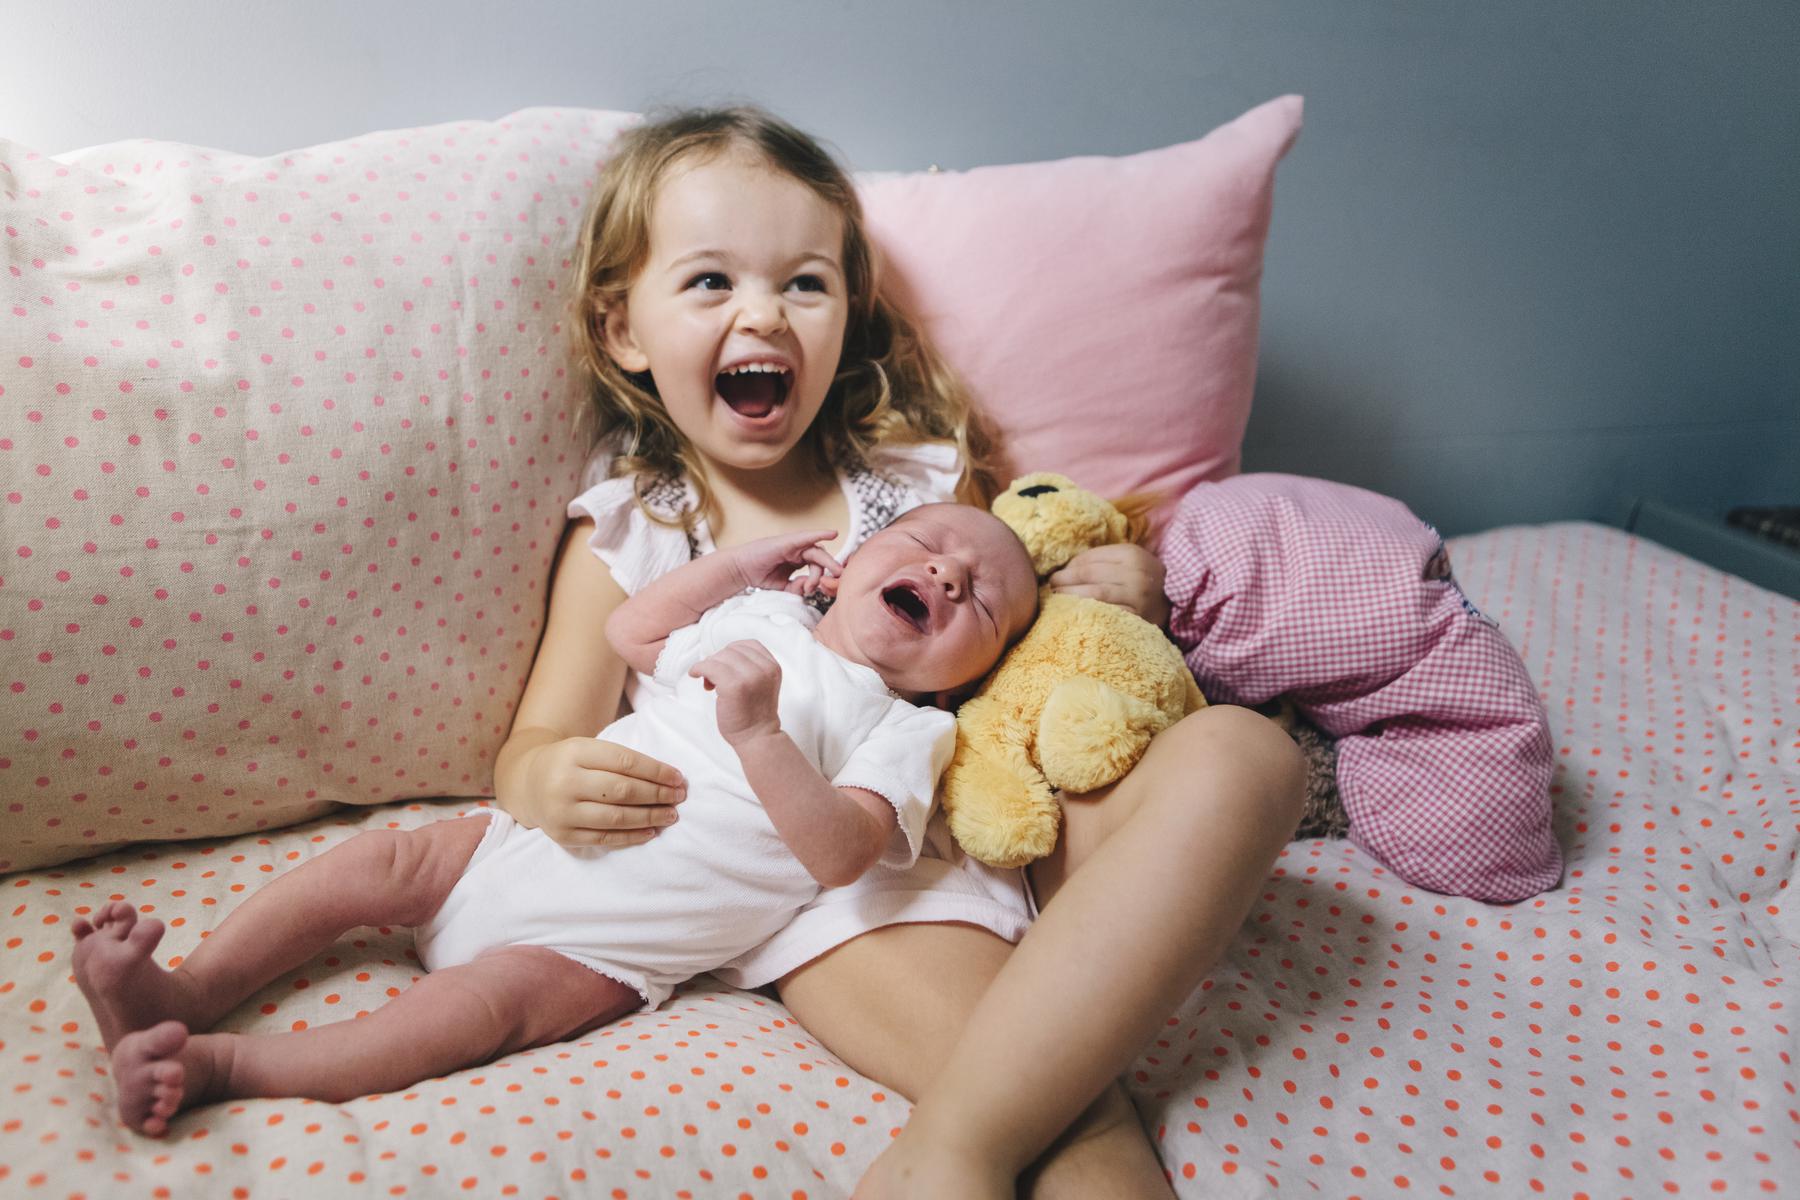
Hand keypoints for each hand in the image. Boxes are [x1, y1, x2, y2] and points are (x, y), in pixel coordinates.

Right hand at [519, 736, 685, 847]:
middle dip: (657, 794)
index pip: (625, 762)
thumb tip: (667, 778)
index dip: (656, 771)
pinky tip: (651, 832)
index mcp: (574, 752)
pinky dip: (632, 836)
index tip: (678, 778)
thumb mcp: (588, 749)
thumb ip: (620, 760)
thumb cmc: (570, 763)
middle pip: (623, 790)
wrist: (528, 784)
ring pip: (616, 817)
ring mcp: (562, 811)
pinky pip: (604, 838)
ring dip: (650, 817)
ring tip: (671, 815)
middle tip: (679, 797)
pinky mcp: (563, 835)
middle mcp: (565, 781)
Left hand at [690, 639, 783, 745]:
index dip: (732, 652)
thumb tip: (718, 657)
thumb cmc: (754, 713)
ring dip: (709, 666)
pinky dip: (698, 668)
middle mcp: (764, 669)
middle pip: (732, 650)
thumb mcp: (761, 683)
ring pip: (720, 657)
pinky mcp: (734, 687)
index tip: (725, 666)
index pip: (749, 645)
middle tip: (714, 679)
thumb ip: (750, 667)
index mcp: (773, 666)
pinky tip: (696, 675)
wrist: (757, 737)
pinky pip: (709, 667)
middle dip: (719, 660)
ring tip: (710, 683)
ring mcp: (750, 677)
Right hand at [727, 529, 842, 597]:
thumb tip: (810, 586)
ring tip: (834, 570)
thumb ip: (797, 588)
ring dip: (827, 561)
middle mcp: (797, 552)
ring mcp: (793, 546)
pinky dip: (820, 534)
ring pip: (816, 551)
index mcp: (797, 562)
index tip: (826, 588)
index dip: (822, 577)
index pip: (817, 568)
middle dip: (830, 569)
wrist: (741, 570)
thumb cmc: (759, 576)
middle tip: (836, 578)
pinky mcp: (788, 541)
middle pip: (819, 560)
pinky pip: (807, 537)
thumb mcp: (784, 587)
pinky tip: (832, 534)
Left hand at [1046, 543, 1169, 627]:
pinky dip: (1085, 611)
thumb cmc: (1139, 579)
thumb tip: (1064, 567)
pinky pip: (1104, 613)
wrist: (1171, 604)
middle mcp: (1136, 573)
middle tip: (1052, 584)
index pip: (1089, 558)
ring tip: (1057, 597)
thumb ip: (1101, 559)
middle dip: (1064, 579)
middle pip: (1089, 574)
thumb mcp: (1127, 561)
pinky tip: (1073, 612)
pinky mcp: (1136, 617)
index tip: (1058, 573)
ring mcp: (1137, 596)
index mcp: (1132, 554)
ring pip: (1094, 594)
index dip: (1069, 566)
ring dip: (1070, 595)